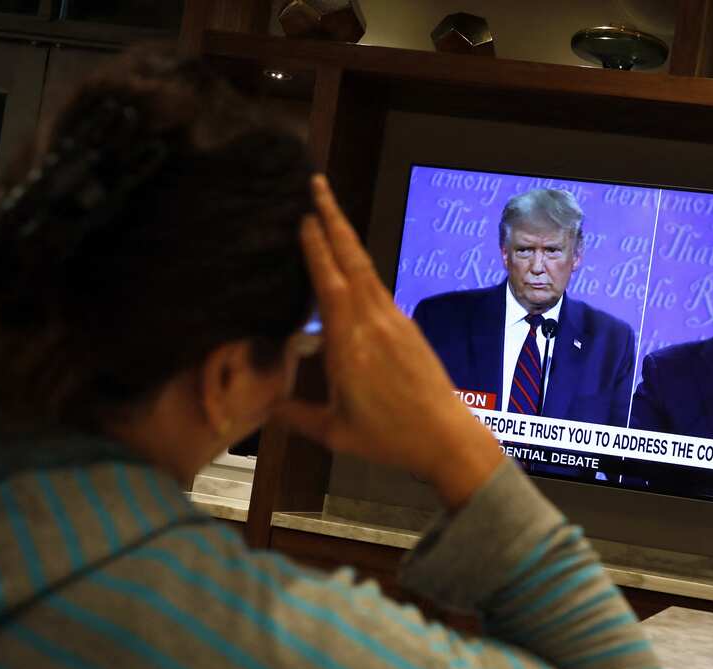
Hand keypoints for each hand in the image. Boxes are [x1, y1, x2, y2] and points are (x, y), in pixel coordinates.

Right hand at [276, 175, 502, 508]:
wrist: (446, 439)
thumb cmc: (390, 439)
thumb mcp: (334, 433)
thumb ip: (296, 416)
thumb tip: (265, 408)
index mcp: (348, 343)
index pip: (328, 283)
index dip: (316, 247)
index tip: (304, 217)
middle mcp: (373, 323)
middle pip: (350, 260)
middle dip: (333, 219)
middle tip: (318, 184)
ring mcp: (395, 322)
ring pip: (366, 270)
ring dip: (347, 238)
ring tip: (330, 214)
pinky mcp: (408, 329)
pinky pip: (379, 288)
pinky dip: (361, 268)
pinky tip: (353, 266)